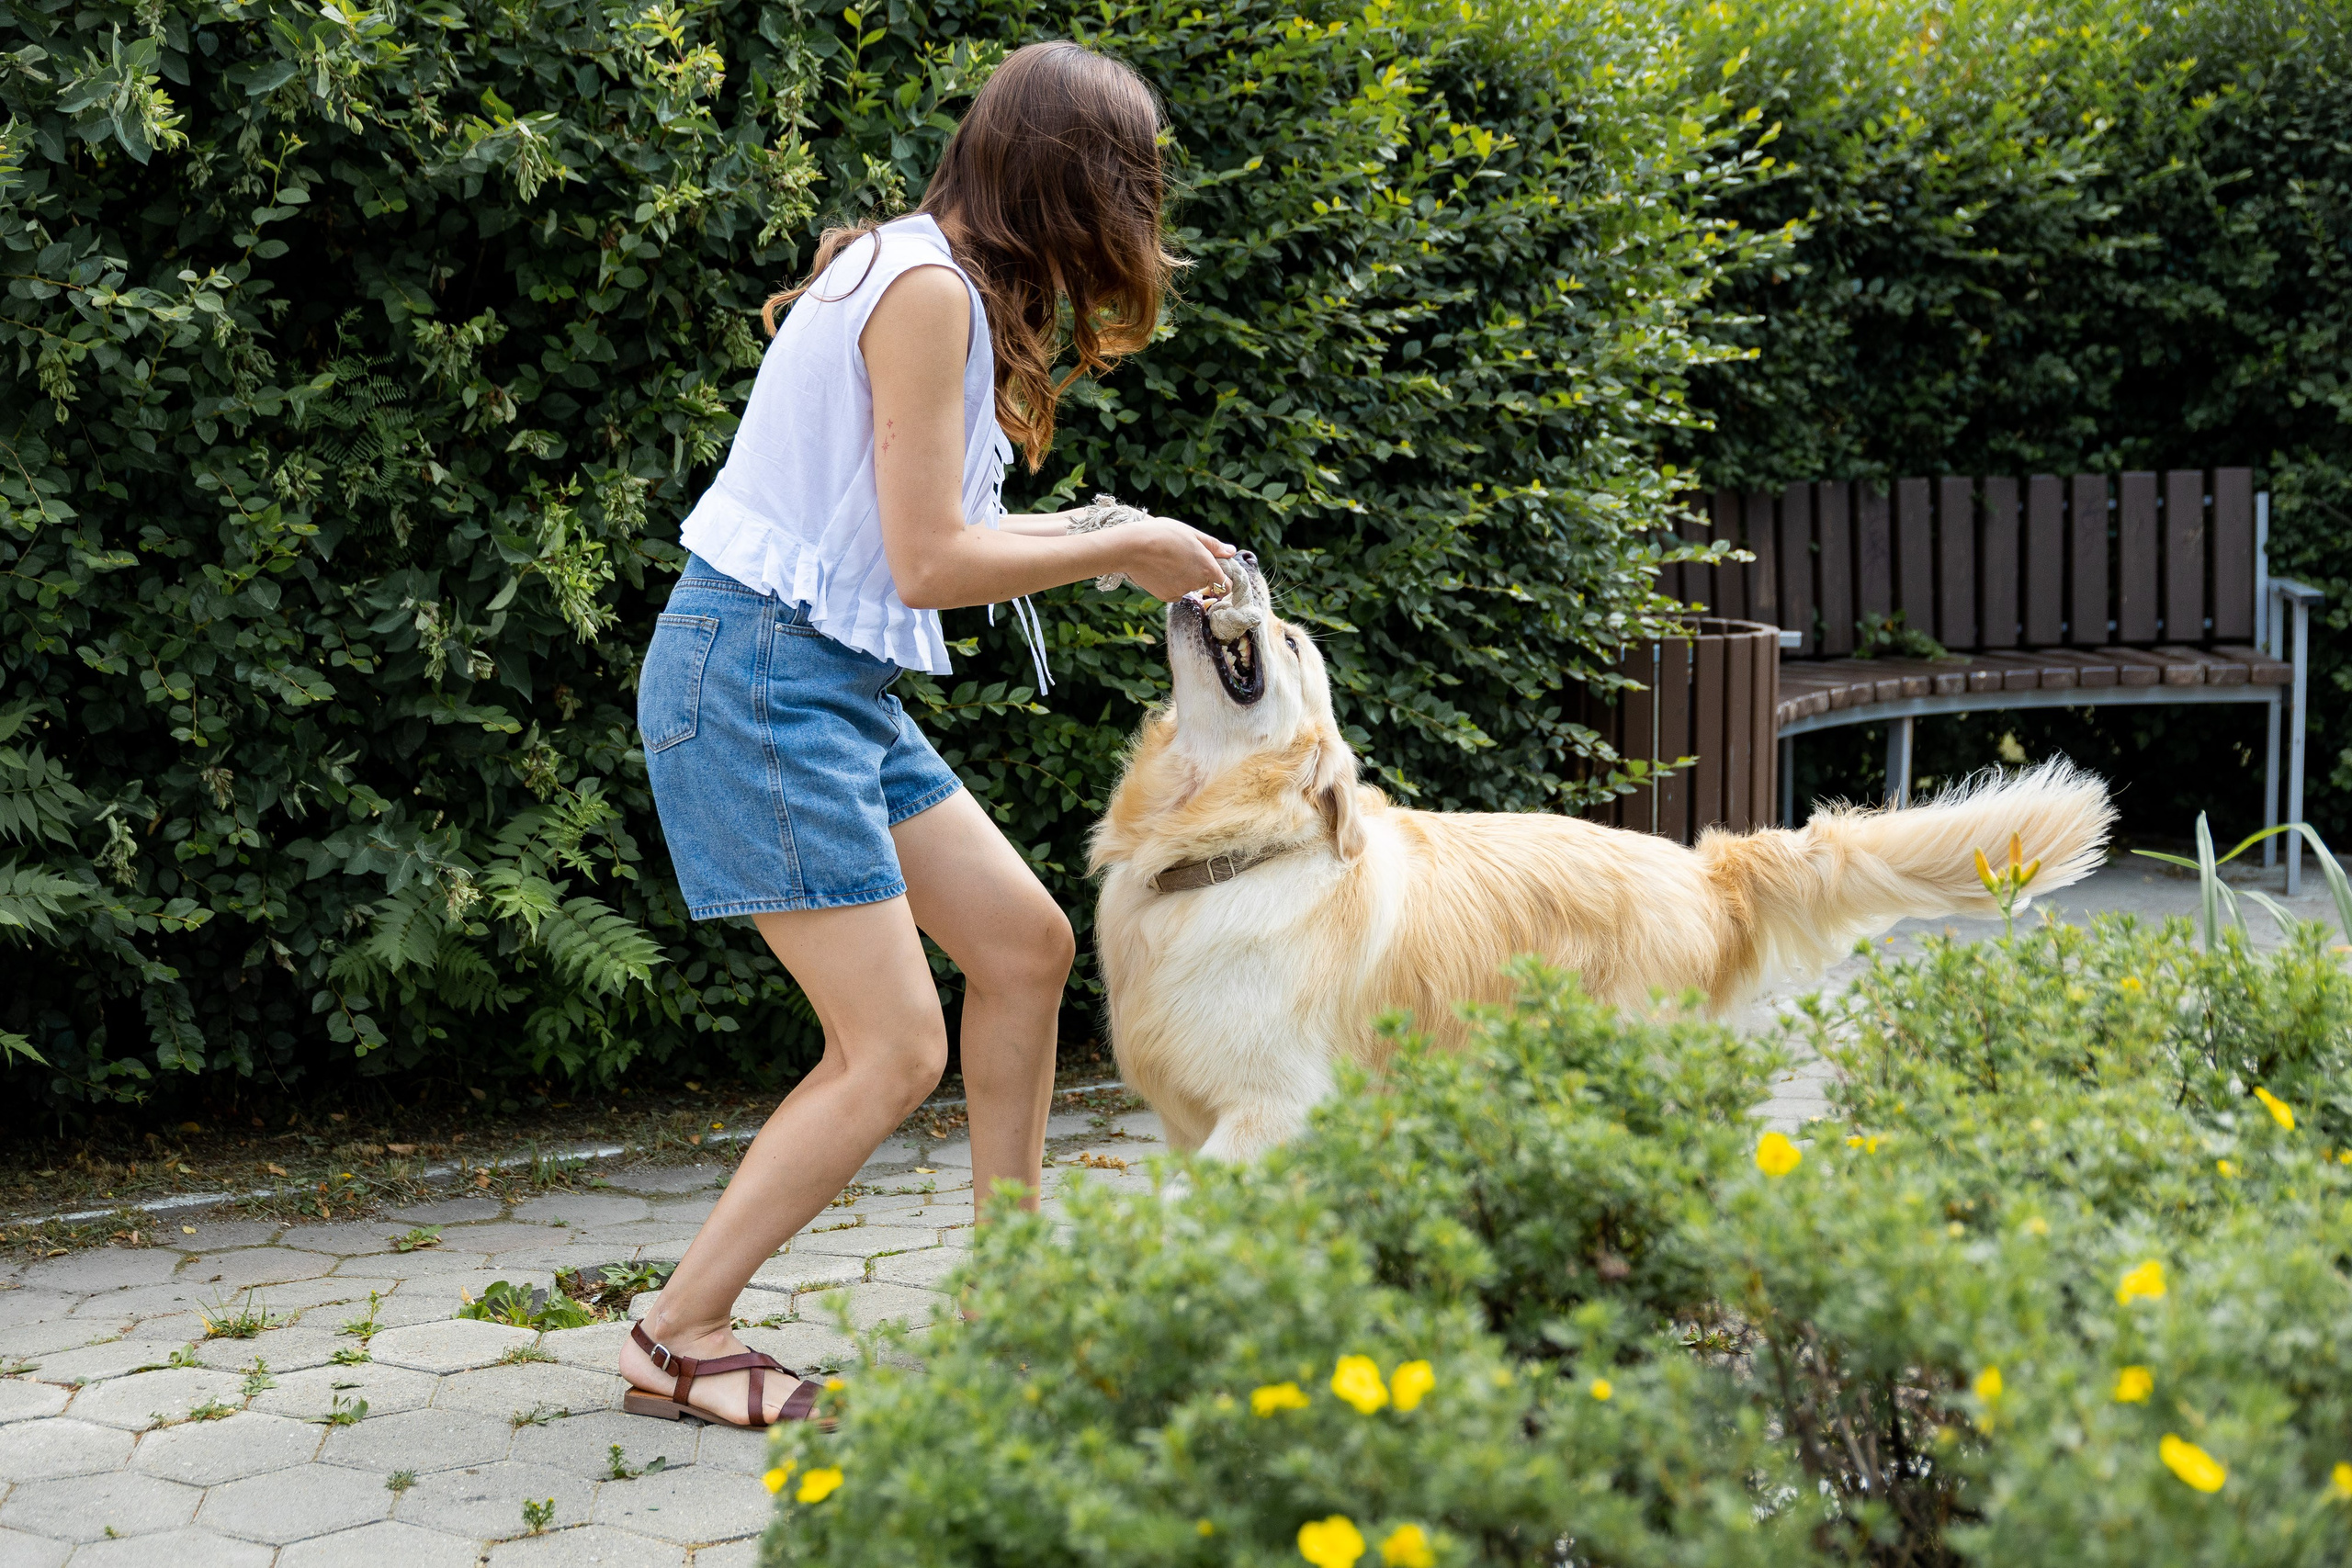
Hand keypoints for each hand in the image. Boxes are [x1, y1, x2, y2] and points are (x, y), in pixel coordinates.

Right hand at [1114, 518, 1239, 602]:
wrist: (1133, 547)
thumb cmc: (1163, 534)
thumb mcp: (1192, 534)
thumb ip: (1214, 546)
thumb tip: (1231, 552)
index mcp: (1208, 567)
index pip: (1226, 585)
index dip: (1223, 579)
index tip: (1215, 572)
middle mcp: (1197, 583)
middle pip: (1204, 583)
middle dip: (1197, 572)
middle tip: (1181, 555)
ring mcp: (1181, 591)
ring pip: (1187, 586)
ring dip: (1182, 577)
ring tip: (1166, 559)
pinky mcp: (1166, 597)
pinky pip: (1173, 592)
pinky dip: (1169, 583)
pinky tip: (1159, 569)